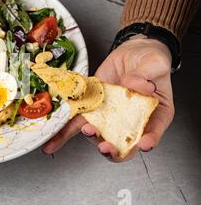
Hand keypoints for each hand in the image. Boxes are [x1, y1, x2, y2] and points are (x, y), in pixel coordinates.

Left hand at [42, 36, 174, 161]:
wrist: (131, 54)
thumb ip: (146, 76)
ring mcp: (108, 117)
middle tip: (106, 146)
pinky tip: (51, 145)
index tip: (144, 144)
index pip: (153, 132)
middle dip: (113, 150)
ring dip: (91, 138)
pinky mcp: (90, 109)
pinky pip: (75, 124)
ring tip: (88, 130)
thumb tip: (139, 85)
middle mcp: (130, 121)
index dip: (149, 141)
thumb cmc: (149, 63)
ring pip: (98, 135)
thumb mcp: (154, 65)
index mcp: (153, 115)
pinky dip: (62, 135)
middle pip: (122, 144)